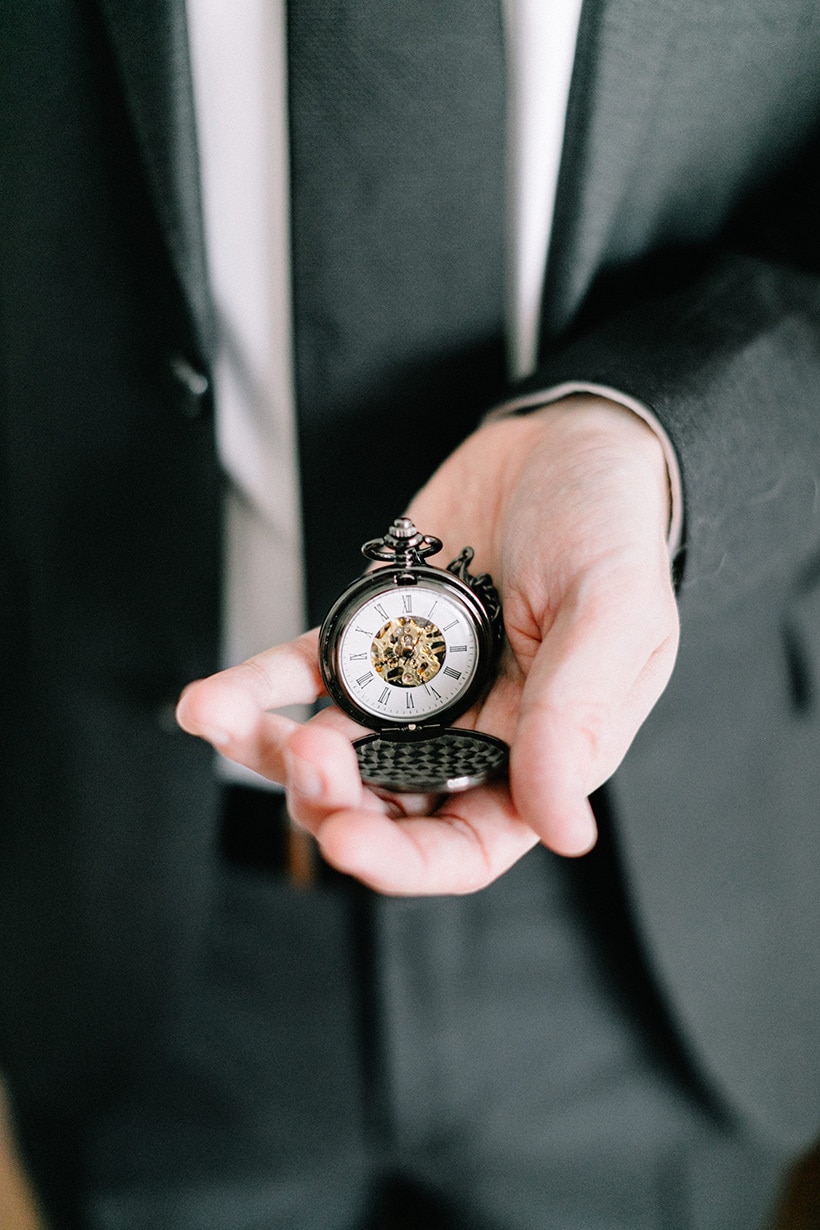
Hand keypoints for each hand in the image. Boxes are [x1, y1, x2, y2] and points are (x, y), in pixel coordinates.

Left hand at [176, 396, 676, 893]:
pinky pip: (304, 675)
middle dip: (328, 798)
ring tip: (224, 719)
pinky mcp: (368, 636)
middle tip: (307, 756)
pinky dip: (254, 689)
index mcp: (537, 753)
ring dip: (268, 750)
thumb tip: (565, 833)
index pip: (464, 845)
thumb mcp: (614, 614)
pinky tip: (210, 696)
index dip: (403, 862)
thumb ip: (576, 719)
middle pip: (382, 804)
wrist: (566, 441)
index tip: (347, 840)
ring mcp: (411, 687)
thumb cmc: (610, 529)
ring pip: (329, 749)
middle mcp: (467, 734)